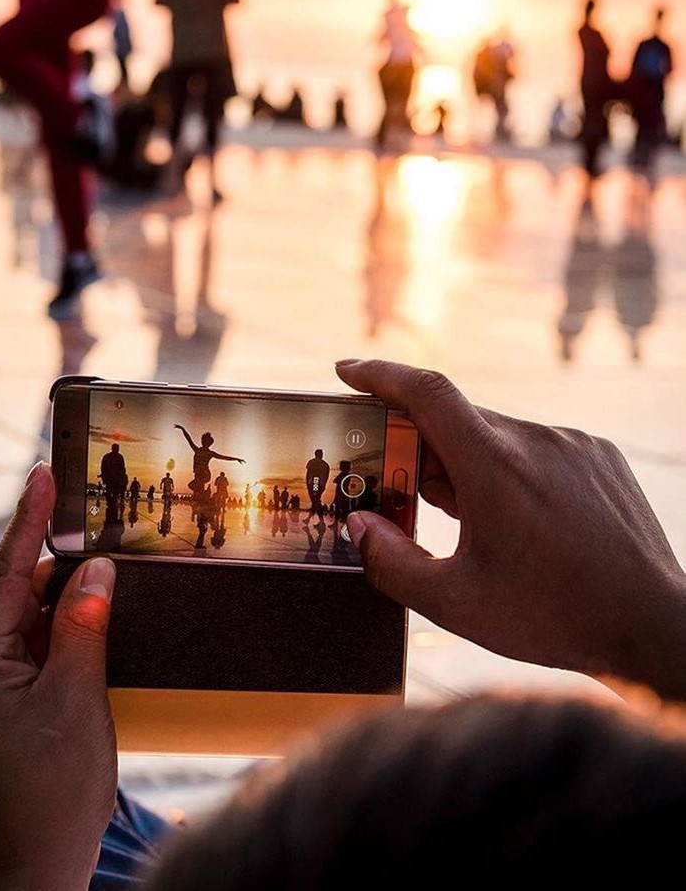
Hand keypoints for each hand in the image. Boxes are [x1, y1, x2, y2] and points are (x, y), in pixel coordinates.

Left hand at [0, 463, 117, 889]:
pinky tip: (95, 606)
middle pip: (16, 589)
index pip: (6, 573)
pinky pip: (36, 644)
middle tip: (86, 504)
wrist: (37, 863)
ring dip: (65, 589)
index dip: (28, 520)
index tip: (41, 472)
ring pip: (29, 615)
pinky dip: (65, 622)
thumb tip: (96, 571)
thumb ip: (84, 626)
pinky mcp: (7, 700)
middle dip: (54, 551)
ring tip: (101, 550)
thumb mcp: (76, 698)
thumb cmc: (53, 788)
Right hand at [336, 359, 685, 699]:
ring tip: (473, 523)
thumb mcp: (456, 603)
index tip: (346, 370)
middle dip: (422, 450)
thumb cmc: (553, 618)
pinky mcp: (600, 456)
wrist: (654, 629)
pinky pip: (537, 448)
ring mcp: (573, 444)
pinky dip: (512, 472)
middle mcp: (535, 440)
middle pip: (456, 421)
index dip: (379, 375)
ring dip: (469, 465)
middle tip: (406, 493)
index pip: (425, 391)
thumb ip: (393, 562)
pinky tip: (522, 523)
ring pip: (497, 437)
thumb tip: (359, 525)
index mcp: (494, 466)